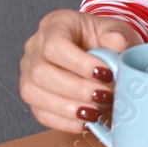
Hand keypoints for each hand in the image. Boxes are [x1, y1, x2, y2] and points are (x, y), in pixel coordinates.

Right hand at [19, 9, 143, 133]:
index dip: (79, 63)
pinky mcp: (33, 95)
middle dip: (76, 89)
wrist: (98, 50)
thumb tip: (119, 42)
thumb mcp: (116, 29)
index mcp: (55, 24)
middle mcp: (35, 47)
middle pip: (41, 72)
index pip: (55, 45)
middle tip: (105, 97)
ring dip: (68, 108)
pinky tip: (85, 122)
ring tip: (96, 112)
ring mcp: (28, 72)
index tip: (106, 74)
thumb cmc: (104, 38)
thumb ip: (118, 34)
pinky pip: (39, 112)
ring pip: (33, 93)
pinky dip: (63, 121)